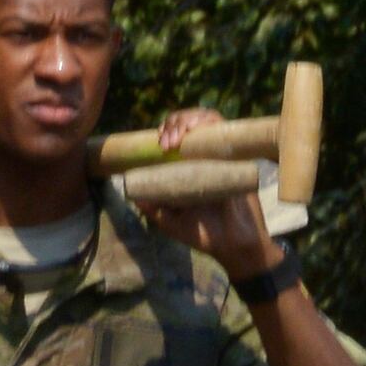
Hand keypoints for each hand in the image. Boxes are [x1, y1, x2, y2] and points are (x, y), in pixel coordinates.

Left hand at [129, 109, 280, 272]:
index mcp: (188, 168)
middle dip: (173, 123)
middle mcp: (204, 157)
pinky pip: (223, 129)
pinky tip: (195, 131)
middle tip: (165, 142)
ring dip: (188, 120)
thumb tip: (129, 190)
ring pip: (205, 120)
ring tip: (177, 137)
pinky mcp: (236, 156)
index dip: (166, 130)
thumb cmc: (203, 234)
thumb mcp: (170, 222)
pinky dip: (208, 122)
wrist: (233, 245)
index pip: (176, 136)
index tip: (157, 141)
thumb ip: (153, 208)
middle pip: (188, 123)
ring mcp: (220, 155)